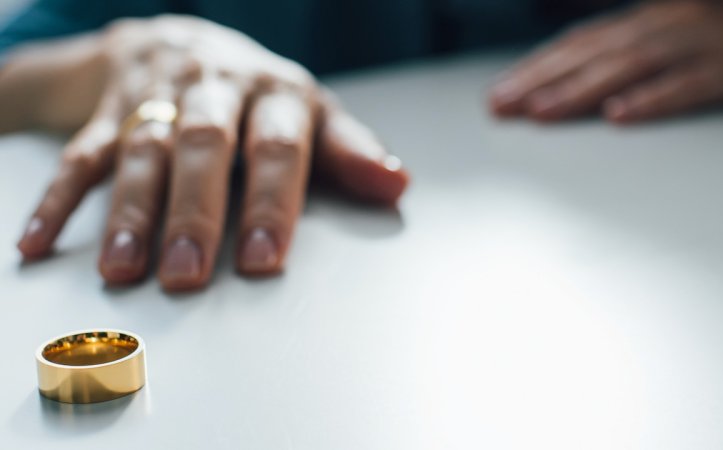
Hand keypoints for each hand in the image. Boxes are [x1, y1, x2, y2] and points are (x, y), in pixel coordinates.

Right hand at [16, 15, 409, 291]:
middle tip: (187, 274)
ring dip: (129, 212)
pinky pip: (80, 152)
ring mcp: (158, 96)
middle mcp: (215, 89)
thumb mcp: (311, 112)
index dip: (271, 204)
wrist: (182, 41)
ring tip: (122, 270)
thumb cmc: (258, 95)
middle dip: (194, 212)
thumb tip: (396, 185)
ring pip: (141, 150)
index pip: (276, 148)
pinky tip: (41, 242)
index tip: (263, 262)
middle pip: (203, 147)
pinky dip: (60, 198)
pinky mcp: (109, 109)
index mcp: (275, 93)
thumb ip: (349, 151)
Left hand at [488, 0, 722, 122]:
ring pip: (629, 66)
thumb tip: (571, 79)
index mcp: (649, 18)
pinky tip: (618, 116)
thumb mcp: (671, 36)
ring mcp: (703, 42)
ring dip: (579, 90)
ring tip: (540, 111)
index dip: (536, 68)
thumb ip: (624, 52)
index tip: (498, 95)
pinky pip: (689, 85)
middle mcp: (668, 23)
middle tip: (500, 106)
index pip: (580, 44)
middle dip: (540, 80)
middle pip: (592, 53)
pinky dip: (652, 99)